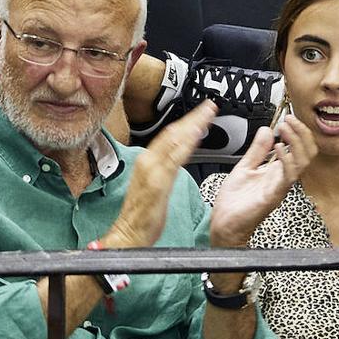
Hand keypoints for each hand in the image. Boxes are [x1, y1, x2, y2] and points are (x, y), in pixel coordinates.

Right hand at [105, 101, 216, 247]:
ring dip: (192, 125)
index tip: (200, 112)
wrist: (129, 233)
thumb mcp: (152, 184)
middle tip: (209, 105)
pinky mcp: (158, 182)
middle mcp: (148, 162)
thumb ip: (163, 168)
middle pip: (173, 132)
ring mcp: (153, 171)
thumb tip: (176, 157)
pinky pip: (175, 158)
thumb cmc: (140, 214)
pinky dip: (186, 144)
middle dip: (192, 117)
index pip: (168, 134)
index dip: (185, 121)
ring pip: (174, 141)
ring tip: (208, 113)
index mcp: (146, 161)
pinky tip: (197, 134)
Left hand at [209, 113, 315, 246]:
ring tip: (285, 129)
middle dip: (301, 133)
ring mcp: (280, 187)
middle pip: (307, 153)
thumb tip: (266, 130)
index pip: (299, 148)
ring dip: (295, 142)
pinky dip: (285, 160)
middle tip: (289, 120)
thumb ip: (257, 150)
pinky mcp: (273, 195)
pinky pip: (287, 177)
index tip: (287, 118)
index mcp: (277, 171)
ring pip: (302, 163)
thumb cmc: (235, 201)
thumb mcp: (244, 167)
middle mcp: (282, 178)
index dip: (298, 131)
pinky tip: (278, 148)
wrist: (225, 223)